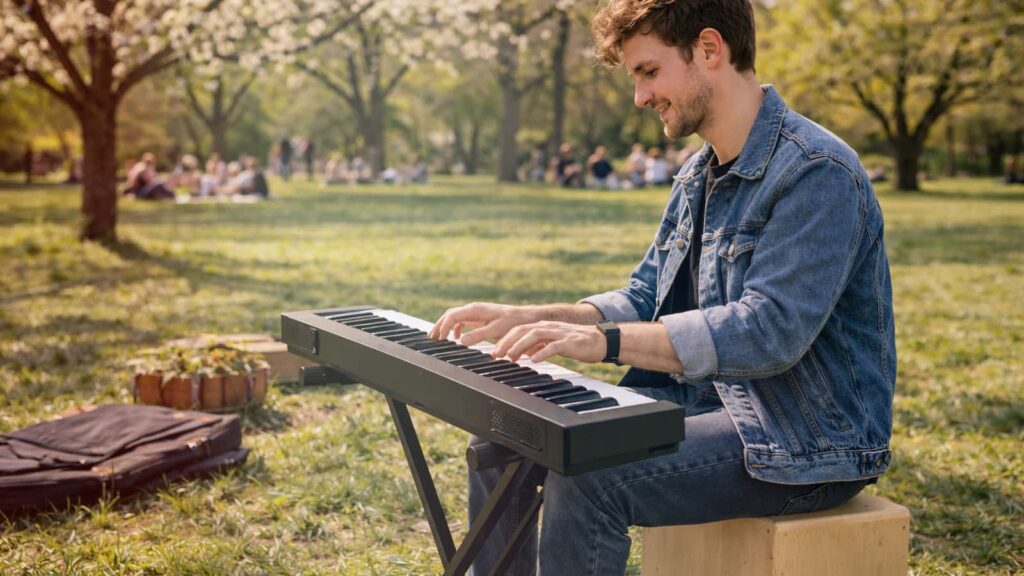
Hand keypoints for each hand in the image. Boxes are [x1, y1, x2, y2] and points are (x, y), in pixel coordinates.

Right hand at [429, 302, 544, 345]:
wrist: (526, 317)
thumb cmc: (513, 322)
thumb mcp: (495, 330)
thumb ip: (478, 335)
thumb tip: (460, 341)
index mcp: (475, 309)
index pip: (451, 316)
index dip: (443, 327)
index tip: (439, 340)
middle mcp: (473, 309)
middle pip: (449, 315)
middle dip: (439, 326)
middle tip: (431, 339)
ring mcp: (476, 312)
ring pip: (454, 317)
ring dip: (445, 326)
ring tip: (438, 338)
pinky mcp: (480, 317)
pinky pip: (462, 320)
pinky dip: (455, 328)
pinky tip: (456, 338)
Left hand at [491, 321, 604, 363]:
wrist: (601, 340)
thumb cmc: (576, 343)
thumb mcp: (553, 342)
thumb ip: (538, 345)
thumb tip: (522, 353)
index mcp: (543, 326)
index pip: (519, 329)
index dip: (505, 339)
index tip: (494, 351)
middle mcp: (549, 327)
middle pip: (523, 330)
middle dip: (507, 342)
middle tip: (496, 354)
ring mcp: (559, 333)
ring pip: (535, 335)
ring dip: (520, 346)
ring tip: (511, 357)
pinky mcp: (569, 342)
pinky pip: (553, 346)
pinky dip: (542, 352)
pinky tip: (533, 360)